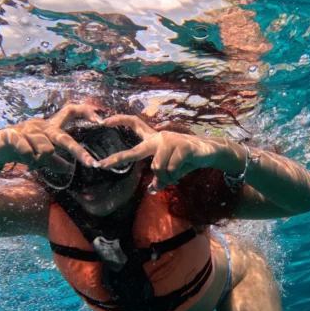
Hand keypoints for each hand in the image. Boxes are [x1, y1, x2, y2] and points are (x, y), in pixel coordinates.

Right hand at [0, 102, 101, 172]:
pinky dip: (28, 160)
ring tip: (32, 162)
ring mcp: (26, 128)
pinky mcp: (12, 135)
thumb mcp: (41, 156)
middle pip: (62, 137)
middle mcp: (41, 124)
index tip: (100, 120)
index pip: (70, 111)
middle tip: (91, 163)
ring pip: (45, 149)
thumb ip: (55, 161)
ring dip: (40, 161)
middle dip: (78, 151)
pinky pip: (27, 152)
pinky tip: (25, 162)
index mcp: (50, 126)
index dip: (85, 112)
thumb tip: (69, 168)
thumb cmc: (22, 148)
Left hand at [96, 115, 227, 191]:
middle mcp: (159, 137)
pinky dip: (176, 174)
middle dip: (117, 159)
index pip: (134, 124)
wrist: (209, 152)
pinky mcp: (182, 146)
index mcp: (154, 140)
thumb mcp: (171, 170)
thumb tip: (151, 189)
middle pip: (136, 151)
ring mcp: (170, 140)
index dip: (119, 120)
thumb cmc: (186, 159)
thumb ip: (159, 178)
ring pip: (157, 168)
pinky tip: (183, 168)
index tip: (102, 122)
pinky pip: (171, 168)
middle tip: (100, 165)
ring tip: (177, 171)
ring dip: (167, 176)